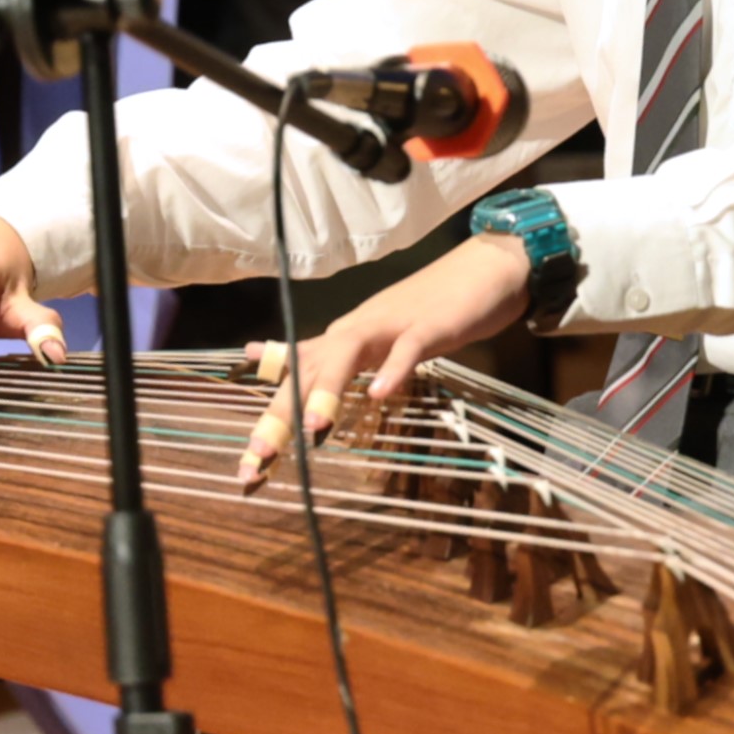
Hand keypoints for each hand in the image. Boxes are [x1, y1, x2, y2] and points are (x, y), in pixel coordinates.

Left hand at [238, 234, 532, 482]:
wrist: (484, 269)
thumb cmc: (431, 307)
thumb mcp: (376, 338)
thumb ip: (332, 352)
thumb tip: (283, 365)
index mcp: (344, 338)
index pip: (297, 378)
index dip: (272, 418)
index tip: (249, 465)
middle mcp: (357, 330)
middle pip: (309, 370)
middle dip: (281, 414)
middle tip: (257, 458)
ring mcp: (392, 325)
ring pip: (348, 354)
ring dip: (327, 388)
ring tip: (312, 428)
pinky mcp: (429, 325)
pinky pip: (408, 348)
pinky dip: (393, 369)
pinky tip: (380, 393)